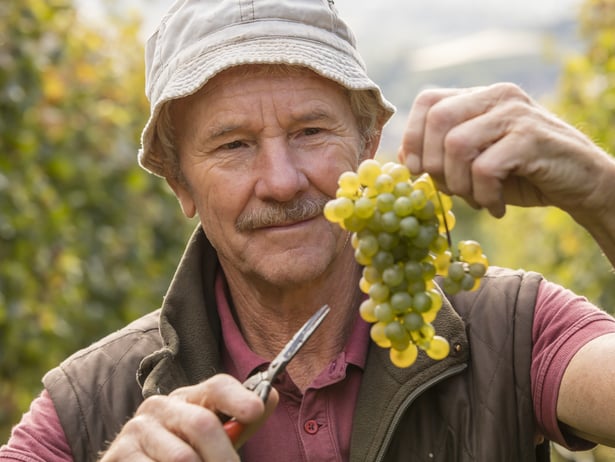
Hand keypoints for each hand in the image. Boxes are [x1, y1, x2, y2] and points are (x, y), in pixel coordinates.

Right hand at [100, 374, 277, 460]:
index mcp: (189, 398)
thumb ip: (240, 425)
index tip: (254, 411)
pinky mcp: (119, 455)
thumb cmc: (180, 458)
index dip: (238, 397)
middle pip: (203, 424)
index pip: (216, 386)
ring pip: (183, 457)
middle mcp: (161, 406)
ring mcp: (137, 429)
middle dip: (223, 458)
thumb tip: (270, 397)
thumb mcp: (212, 443)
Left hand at [397, 83, 614, 219]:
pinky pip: (485, 169)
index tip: (415, 170)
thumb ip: (441, 155)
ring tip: (477, 200)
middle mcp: (497, 96)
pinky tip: (496, 207)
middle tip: (449, 190)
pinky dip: (484, 197)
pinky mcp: (531, 138)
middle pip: (438, 119)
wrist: (581, 184)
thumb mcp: (475, 164)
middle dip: (432, 163)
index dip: (413, 137)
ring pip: (457, 145)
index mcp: (480, 97)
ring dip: (460, 185)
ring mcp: (516, 114)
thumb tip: (402, 157)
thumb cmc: (522, 175)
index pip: (428, 100)